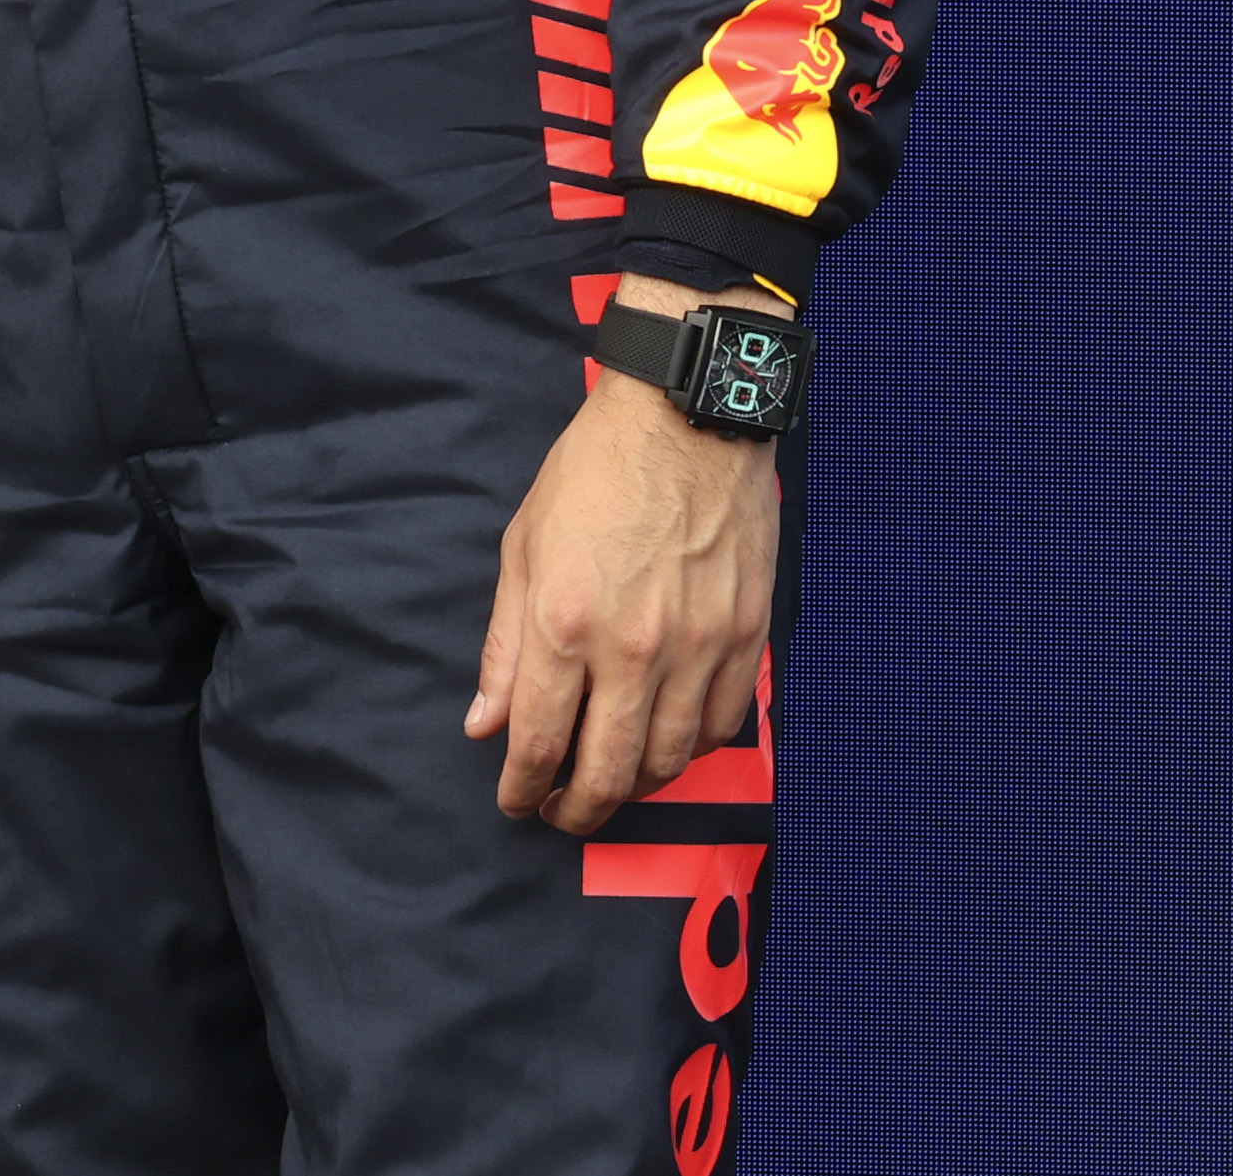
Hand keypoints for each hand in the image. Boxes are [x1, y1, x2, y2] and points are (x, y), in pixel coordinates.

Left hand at [462, 275, 779, 833]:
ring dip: (637, 787)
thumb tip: (484, 725)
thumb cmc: (595, 473)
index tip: (516, 801)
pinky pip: (724, 725)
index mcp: (566, 623)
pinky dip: (693, 749)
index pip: (541, 742)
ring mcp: (700, 647)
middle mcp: (635, 648)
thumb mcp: (524, 548)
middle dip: (578, 808)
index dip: (524, 788)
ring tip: (611, 783)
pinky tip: (669, 743)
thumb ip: (506, 646)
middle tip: (561, 814)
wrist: (687, 419)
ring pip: (672, 760)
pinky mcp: (747, 637)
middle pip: (609, 771)